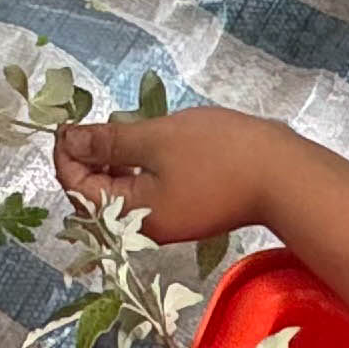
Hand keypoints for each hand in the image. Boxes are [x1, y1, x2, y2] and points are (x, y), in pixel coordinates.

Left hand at [50, 102, 291, 245]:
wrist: (284, 174)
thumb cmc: (219, 154)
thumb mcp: (154, 139)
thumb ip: (107, 141)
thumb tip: (67, 140)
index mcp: (131, 215)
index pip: (78, 190)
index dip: (65, 156)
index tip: (66, 122)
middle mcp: (144, 226)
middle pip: (96, 195)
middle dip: (85, 157)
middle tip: (87, 121)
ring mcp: (167, 220)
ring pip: (121, 191)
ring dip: (111, 160)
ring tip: (114, 127)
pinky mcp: (186, 208)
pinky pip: (145, 190)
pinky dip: (136, 166)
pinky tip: (142, 142)